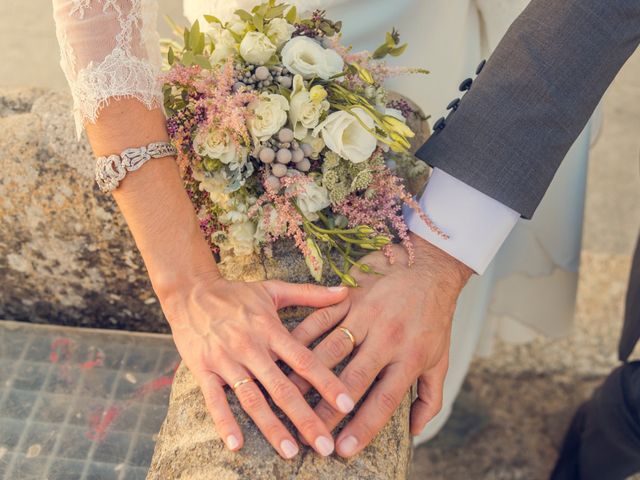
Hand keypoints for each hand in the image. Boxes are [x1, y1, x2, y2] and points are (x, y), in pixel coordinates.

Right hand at [159, 271, 355, 458]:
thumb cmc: (236, 294)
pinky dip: (224, 422)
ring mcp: (226, 360)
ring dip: (272, 427)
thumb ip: (310, 294)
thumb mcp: (273, 289)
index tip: (346, 405)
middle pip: (282, 388)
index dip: (327, 383)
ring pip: (252, 399)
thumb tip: (346, 290)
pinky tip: (236, 444)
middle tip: (325, 445)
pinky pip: (214, 400)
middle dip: (305, 418)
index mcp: (270, 329)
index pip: (304, 360)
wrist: (190, 292)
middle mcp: (250, 347)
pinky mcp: (203, 370)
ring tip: (291, 451)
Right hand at [288, 234, 471, 456]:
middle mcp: (385, 338)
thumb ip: (430, 397)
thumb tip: (416, 431)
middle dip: (328, 410)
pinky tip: (284, 354)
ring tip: (287, 399)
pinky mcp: (348, 297)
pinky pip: (319, 318)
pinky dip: (301, 337)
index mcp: (409, 357)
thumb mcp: (442, 358)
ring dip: (307, 375)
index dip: (362, 427)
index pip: (384, 400)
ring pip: (329, 349)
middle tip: (309, 433)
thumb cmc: (435, 317)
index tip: (343, 450)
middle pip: (352, 379)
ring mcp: (364, 315)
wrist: (430, 266)